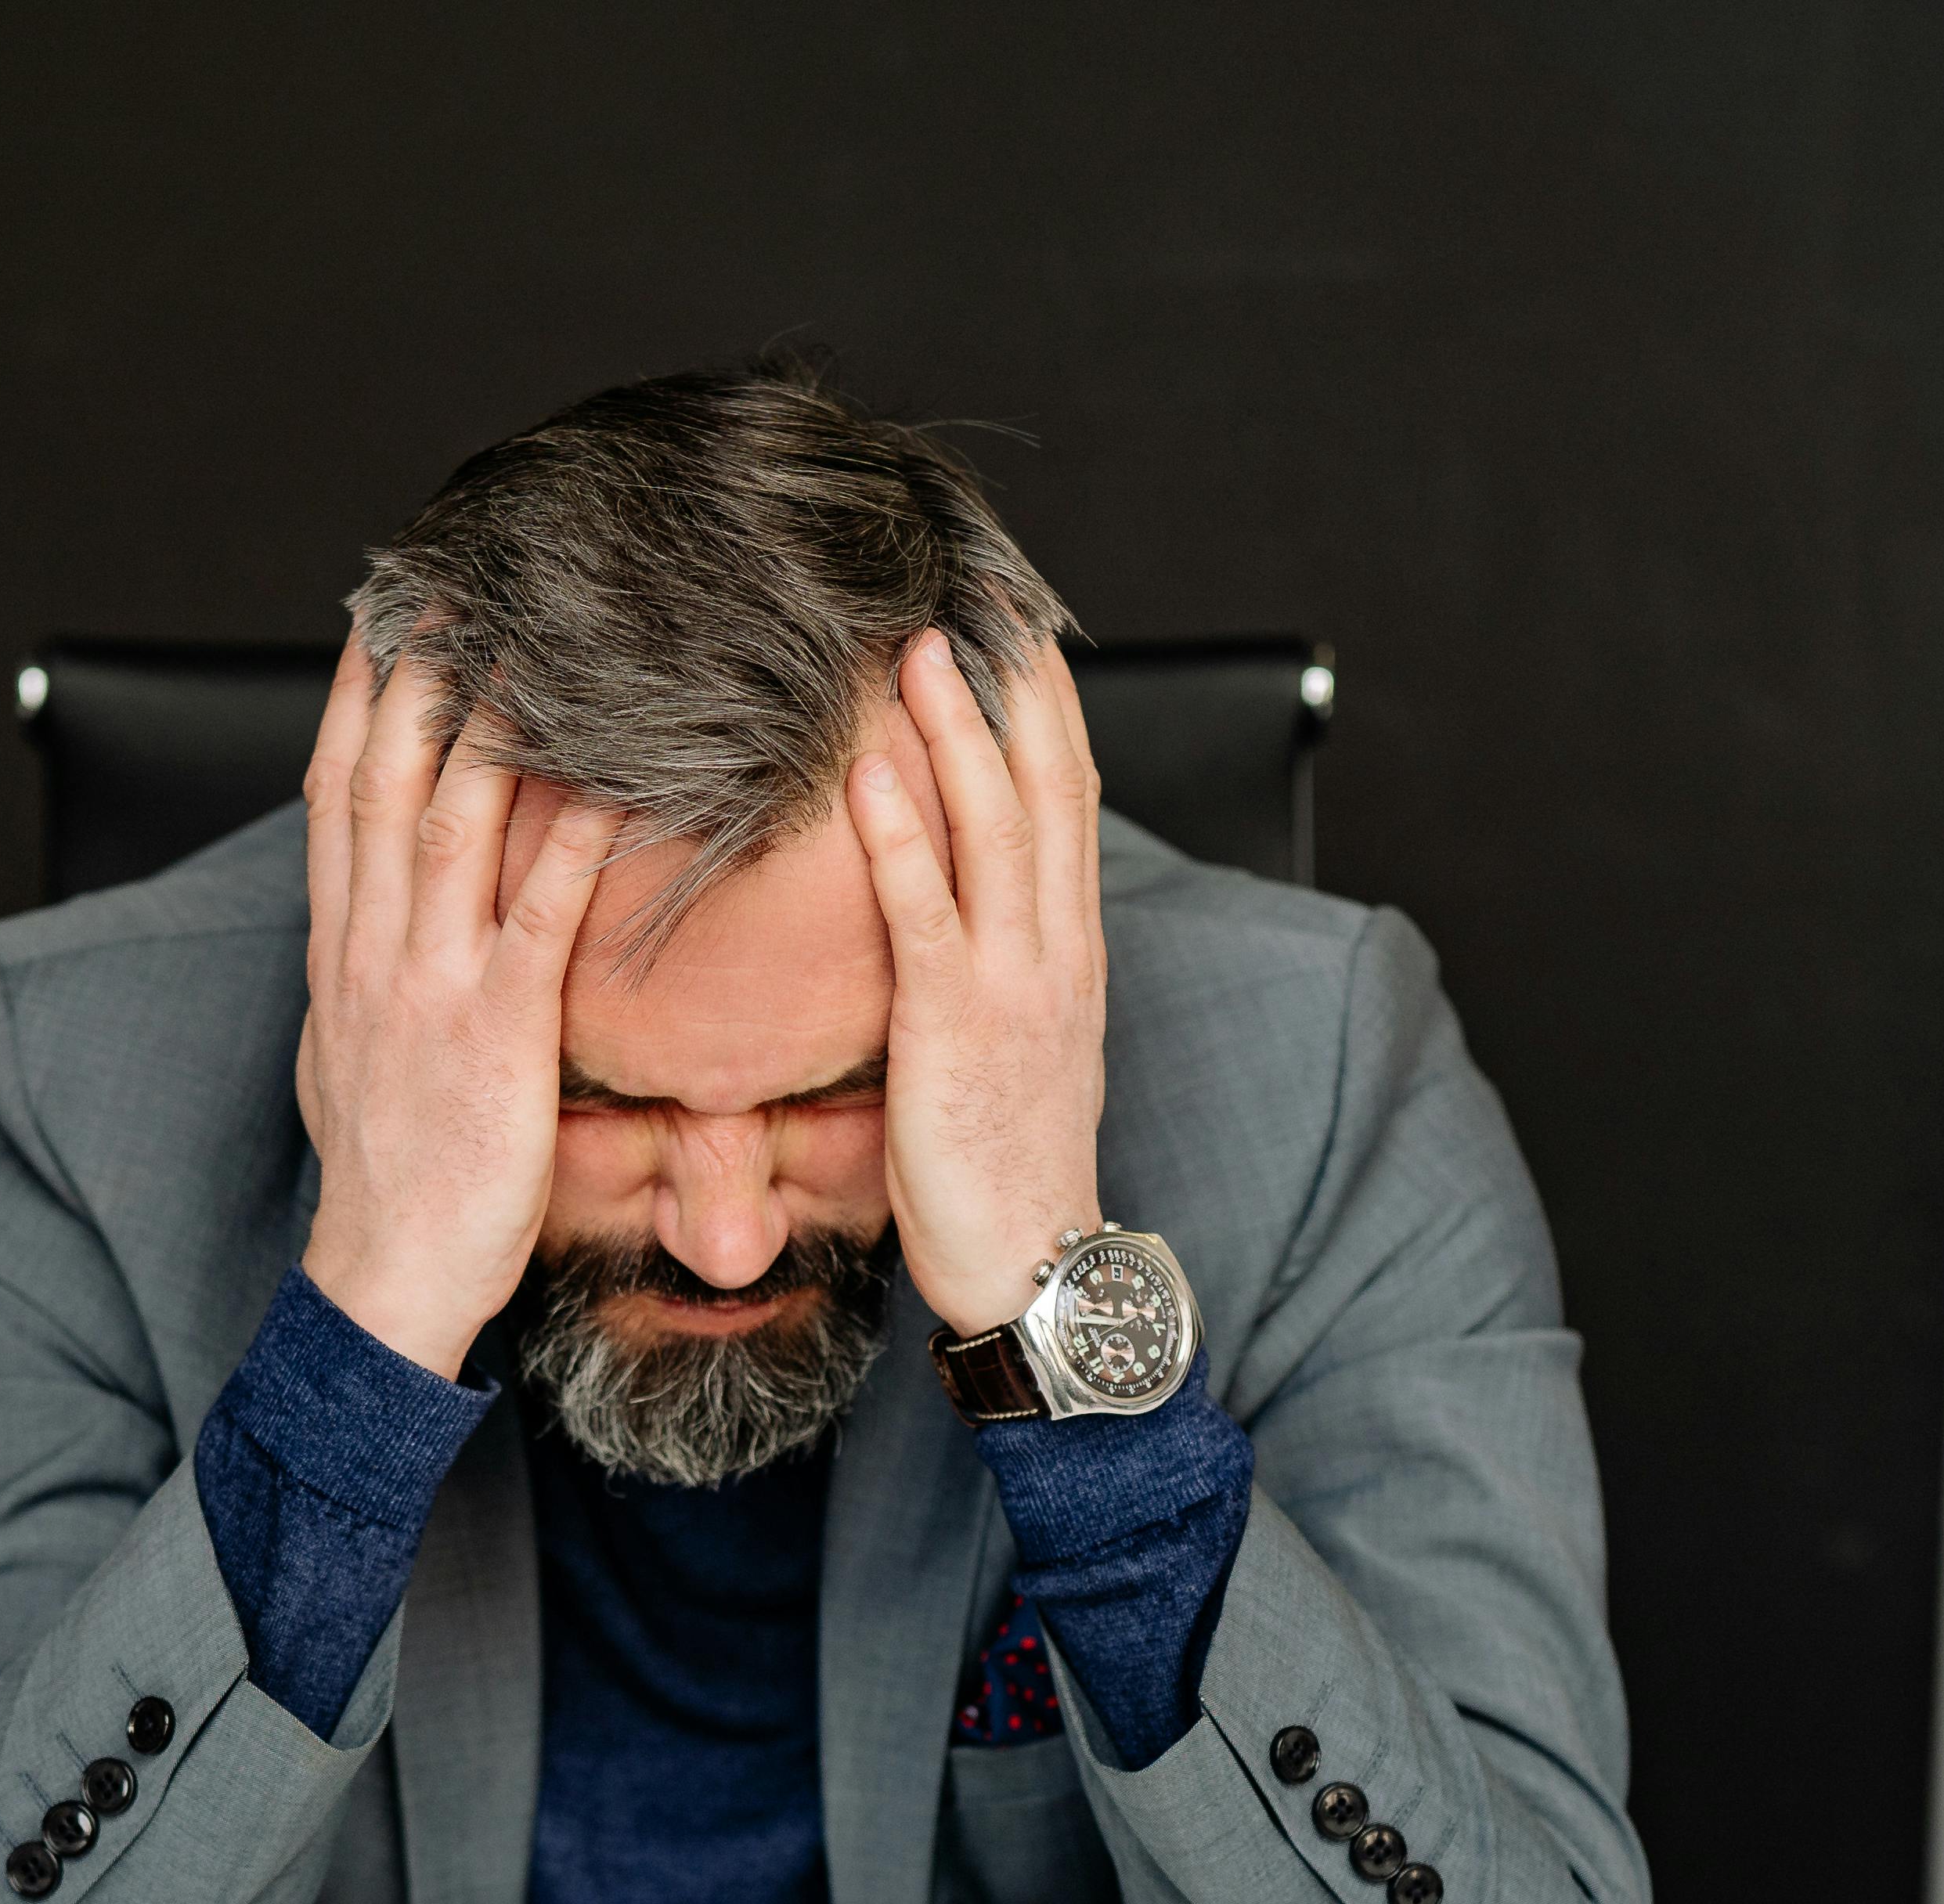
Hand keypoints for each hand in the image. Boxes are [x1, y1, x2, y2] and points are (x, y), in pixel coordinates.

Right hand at [292, 651, 618, 1377]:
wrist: (385, 1276)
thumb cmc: (386, 1176)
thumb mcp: (347, 1055)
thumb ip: (364, 977)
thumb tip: (366, 925)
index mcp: (341, 951)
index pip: (333, 795)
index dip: (351, 699)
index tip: (377, 619)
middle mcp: (375, 949)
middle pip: (382, 779)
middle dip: (414, 673)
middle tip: (452, 581)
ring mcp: (430, 986)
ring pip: (451, 822)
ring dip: (489, 724)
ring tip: (528, 637)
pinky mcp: (497, 1033)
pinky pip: (539, 919)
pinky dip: (575, 843)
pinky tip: (610, 782)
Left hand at [846, 630, 1109, 1341]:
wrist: (1037, 1266)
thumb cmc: (1008, 1166)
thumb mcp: (1020, 1048)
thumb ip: (999, 969)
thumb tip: (957, 911)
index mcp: (1073, 952)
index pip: (1073, 801)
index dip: (1050, 709)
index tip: (1019, 632)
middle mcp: (1059, 951)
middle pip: (1050, 787)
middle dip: (1017, 687)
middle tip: (978, 597)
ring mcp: (1015, 985)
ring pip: (997, 828)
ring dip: (958, 731)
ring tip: (919, 649)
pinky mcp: (955, 1027)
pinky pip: (926, 913)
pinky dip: (900, 836)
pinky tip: (870, 772)